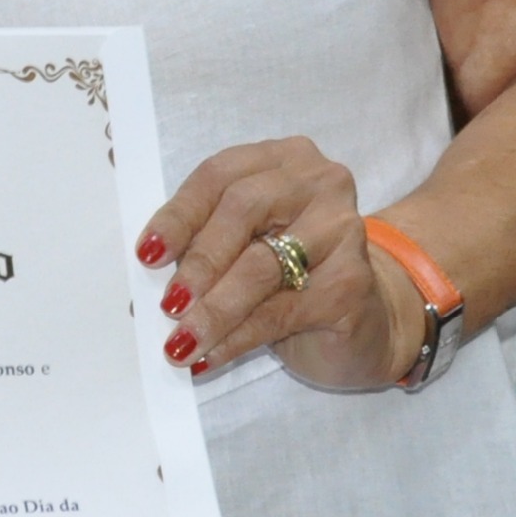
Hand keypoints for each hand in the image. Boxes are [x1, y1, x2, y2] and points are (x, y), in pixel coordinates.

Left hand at [137, 137, 421, 392]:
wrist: (367, 319)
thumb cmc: (293, 275)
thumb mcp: (246, 246)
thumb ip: (207, 241)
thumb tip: (152, 266)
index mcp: (283, 160)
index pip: (219, 175)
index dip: (179, 215)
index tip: (148, 255)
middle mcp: (319, 182)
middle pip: (243, 209)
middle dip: (199, 260)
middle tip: (169, 303)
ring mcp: (343, 230)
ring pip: (262, 266)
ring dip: (213, 308)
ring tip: (181, 340)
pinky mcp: (352, 283)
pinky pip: (280, 311)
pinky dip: (237, 336)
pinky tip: (211, 356)